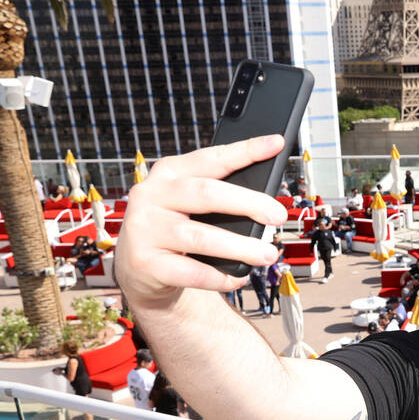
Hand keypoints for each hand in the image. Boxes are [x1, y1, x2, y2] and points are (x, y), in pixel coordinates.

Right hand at [116, 136, 288, 308]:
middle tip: (278, 215)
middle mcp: (151, 195)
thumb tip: (267, 201)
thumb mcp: (190, 204)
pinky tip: (239, 276)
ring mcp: (145, 229)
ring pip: (201, 237)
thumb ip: (219, 194)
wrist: (140, 270)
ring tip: (267, 254)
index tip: (276, 143)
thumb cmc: (177, 228)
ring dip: (240, 247)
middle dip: (249, 203)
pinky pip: (191, 271)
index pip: (211, 158)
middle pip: (207, 194)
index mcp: (169, 173)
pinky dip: (220, 276)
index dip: (245, 150)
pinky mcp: (145, 262)